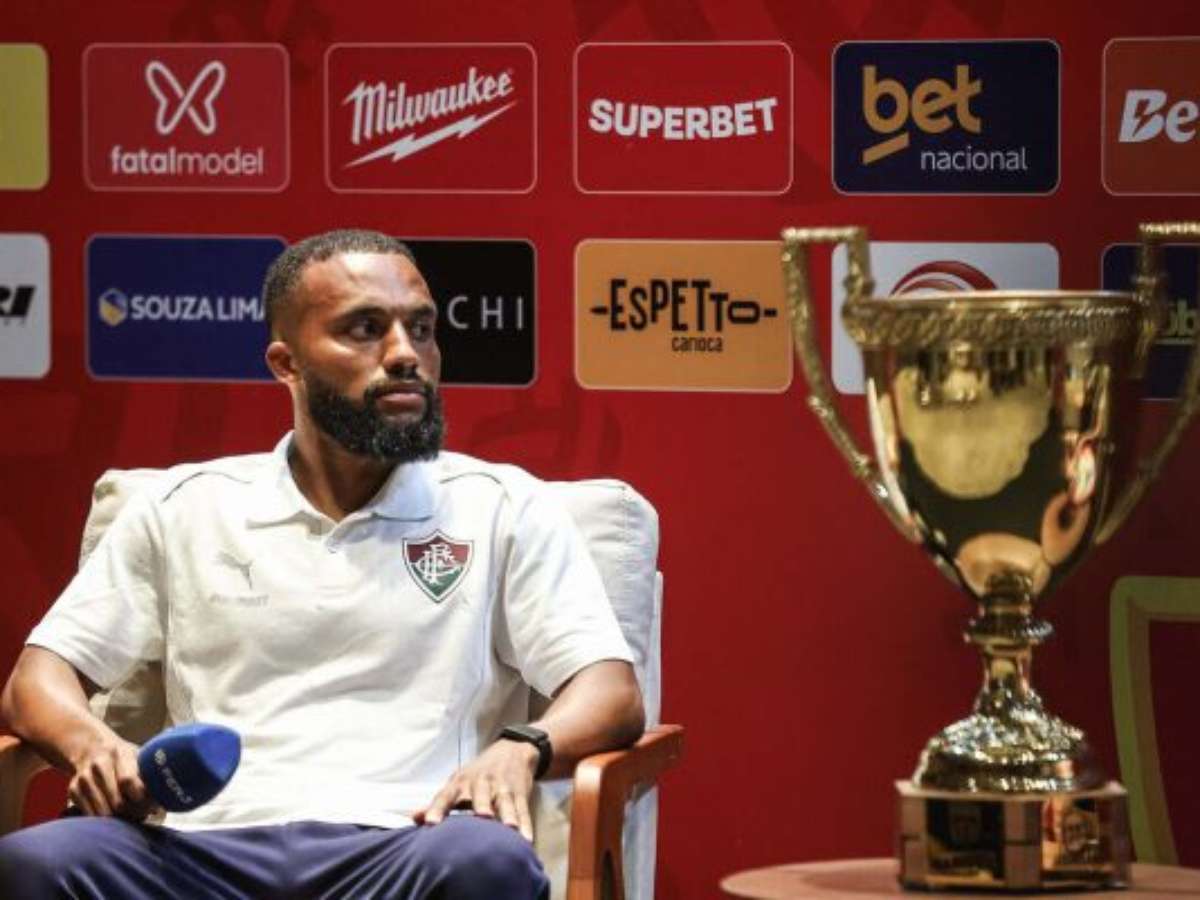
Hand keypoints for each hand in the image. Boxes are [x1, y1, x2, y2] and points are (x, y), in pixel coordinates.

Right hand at [66, 733, 157, 820]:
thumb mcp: (139, 756)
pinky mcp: (73, 790)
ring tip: (132, 816)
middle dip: (134, 813)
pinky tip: (115, 815)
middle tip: (145, 815)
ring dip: (120, 820)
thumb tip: (167, 796)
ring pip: (103, 812)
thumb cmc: (123, 757)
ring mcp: (84, 778)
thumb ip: (150, 773)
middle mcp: (99, 765)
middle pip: (117, 802)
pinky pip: (90, 815)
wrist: (92, 748)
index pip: (128, 781)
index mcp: (120, 753)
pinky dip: (104, 821)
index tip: (154, 806)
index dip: (142, 799)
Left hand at [413, 739, 539, 840]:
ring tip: (510, 829)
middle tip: (481, 817)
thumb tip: (413, 818)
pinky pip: (523, 810)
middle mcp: (482, 783)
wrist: (513, 750)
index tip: (429, 823)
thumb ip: (437, 803)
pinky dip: (525, 824)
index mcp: (461, 782)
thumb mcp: (457, 783)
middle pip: (480, 795)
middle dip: (481, 805)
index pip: (446, 795)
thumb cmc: (478, 774)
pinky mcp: (520, 793)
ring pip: (505, 801)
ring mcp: (502, 787)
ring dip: (508, 815)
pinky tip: (526, 839)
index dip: (437, 808)